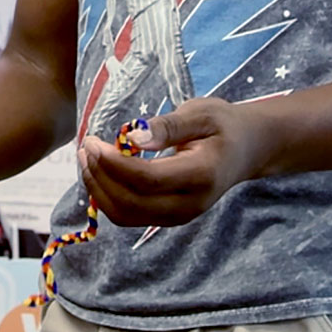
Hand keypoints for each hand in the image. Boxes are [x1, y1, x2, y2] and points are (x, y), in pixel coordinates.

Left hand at [78, 97, 264, 227]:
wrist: (246, 150)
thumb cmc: (223, 125)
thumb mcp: (201, 113)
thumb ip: (168, 126)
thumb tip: (132, 138)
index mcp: (202, 175)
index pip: (147, 180)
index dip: (114, 164)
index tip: (93, 142)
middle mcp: (190, 204)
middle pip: (131, 203)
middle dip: (100, 177)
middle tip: (85, 146)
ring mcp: (179, 216)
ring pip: (126, 215)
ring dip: (99, 189)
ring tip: (86, 158)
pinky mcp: (168, 218)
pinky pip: (130, 215)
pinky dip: (107, 197)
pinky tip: (100, 172)